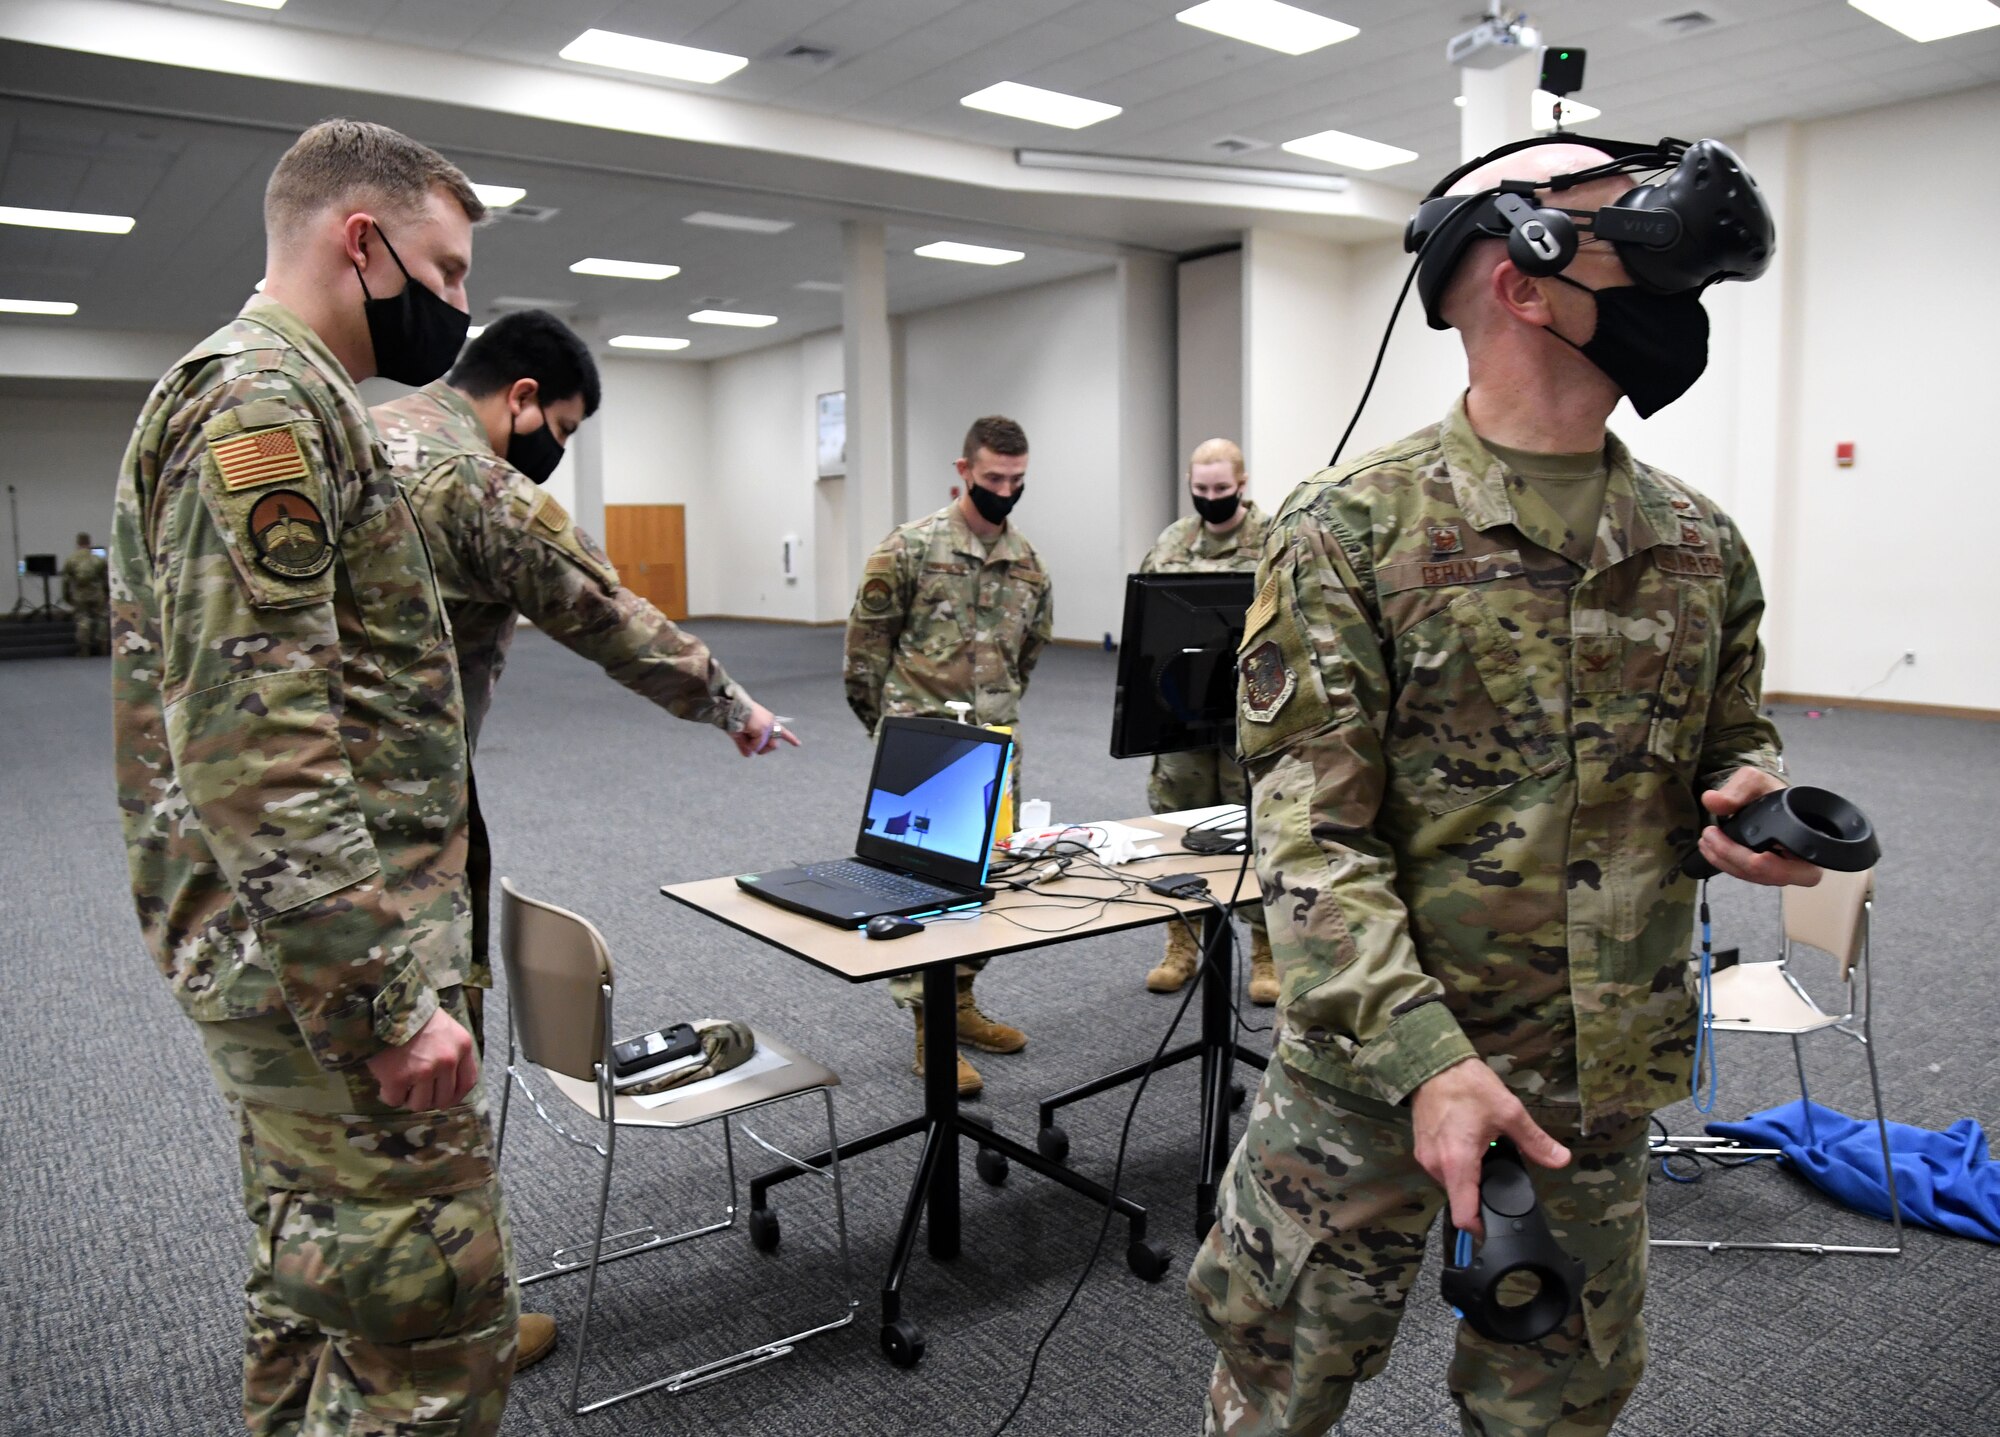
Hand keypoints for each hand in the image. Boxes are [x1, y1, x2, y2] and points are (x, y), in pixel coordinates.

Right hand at [365, 1008, 478, 1111]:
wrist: (384, 1004)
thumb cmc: (413, 1013)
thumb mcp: (444, 1026)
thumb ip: (449, 1049)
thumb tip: (443, 1080)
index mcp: (462, 1046)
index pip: (467, 1082)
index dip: (455, 1095)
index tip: (444, 1099)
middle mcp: (447, 1060)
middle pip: (443, 1098)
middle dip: (428, 1099)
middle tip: (414, 1090)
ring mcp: (424, 1071)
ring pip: (419, 1104)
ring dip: (408, 1098)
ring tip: (399, 1084)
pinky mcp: (398, 1078)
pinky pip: (395, 1100)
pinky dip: (388, 1094)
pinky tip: (385, 1082)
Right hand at [731, 702, 801, 756]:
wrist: (729, 706)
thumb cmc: (732, 716)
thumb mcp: (740, 732)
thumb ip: (746, 745)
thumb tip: (749, 755)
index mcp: (767, 720)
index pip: (781, 731)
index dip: (790, 738)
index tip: (798, 744)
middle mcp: (770, 723)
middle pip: (774, 746)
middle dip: (762, 749)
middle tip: (749, 744)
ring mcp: (768, 727)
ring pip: (764, 748)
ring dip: (755, 747)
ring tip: (744, 734)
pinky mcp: (763, 730)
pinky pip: (756, 747)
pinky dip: (747, 744)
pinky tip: (742, 732)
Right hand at [1412, 1057, 1570, 1238]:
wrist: (1433, 1062)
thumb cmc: (1468, 1085)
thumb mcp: (1509, 1111)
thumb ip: (1535, 1141)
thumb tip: (1561, 1159)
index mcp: (1457, 1163)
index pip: (1464, 1215)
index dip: (1482, 1228)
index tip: (1499, 1227)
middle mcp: (1436, 1166)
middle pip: (1460, 1199)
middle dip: (1481, 1194)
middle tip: (1503, 1177)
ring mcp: (1425, 1158)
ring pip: (1452, 1184)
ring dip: (1469, 1178)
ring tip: (1488, 1156)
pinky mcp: (1421, 1149)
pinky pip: (1443, 1169)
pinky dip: (1458, 1166)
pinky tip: (1472, 1147)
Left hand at [1697, 768, 1821, 887]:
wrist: (1763, 795)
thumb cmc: (1767, 790)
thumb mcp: (1754, 781)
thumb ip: (1737, 790)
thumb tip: (1712, 801)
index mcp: (1813, 840)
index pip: (1804, 868)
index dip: (1778, 866)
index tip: (1755, 857)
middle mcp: (1803, 861)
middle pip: (1776, 877)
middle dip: (1742, 862)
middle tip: (1712, 839)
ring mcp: (1784, 868)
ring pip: (1758, 878)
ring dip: (1727, 862)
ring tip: (1705, 840)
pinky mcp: (1766, 870)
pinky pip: (1747, 875)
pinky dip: (1725, 863)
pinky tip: (1708, 848)